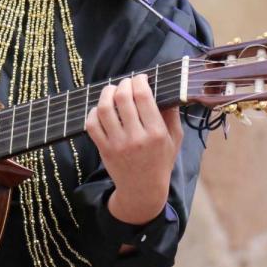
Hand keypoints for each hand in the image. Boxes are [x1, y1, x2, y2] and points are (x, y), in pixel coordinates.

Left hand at [85, 74, 183, 224]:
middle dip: (124, 84)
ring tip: (111, 90)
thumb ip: (172, 115)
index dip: (140, 81)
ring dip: (106, 93)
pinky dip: (93, 112)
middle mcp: (136, 137)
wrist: (143, 189)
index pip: (143, 97)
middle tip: (126, 83)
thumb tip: (168, 90)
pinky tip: (100, 109)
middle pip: (123, 98)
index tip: (141, 78)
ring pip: (104, 108)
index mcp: (156, 133)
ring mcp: (117, 144)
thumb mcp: (175, 139)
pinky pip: (92, 124)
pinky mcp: (104, 149)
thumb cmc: (161, 161)